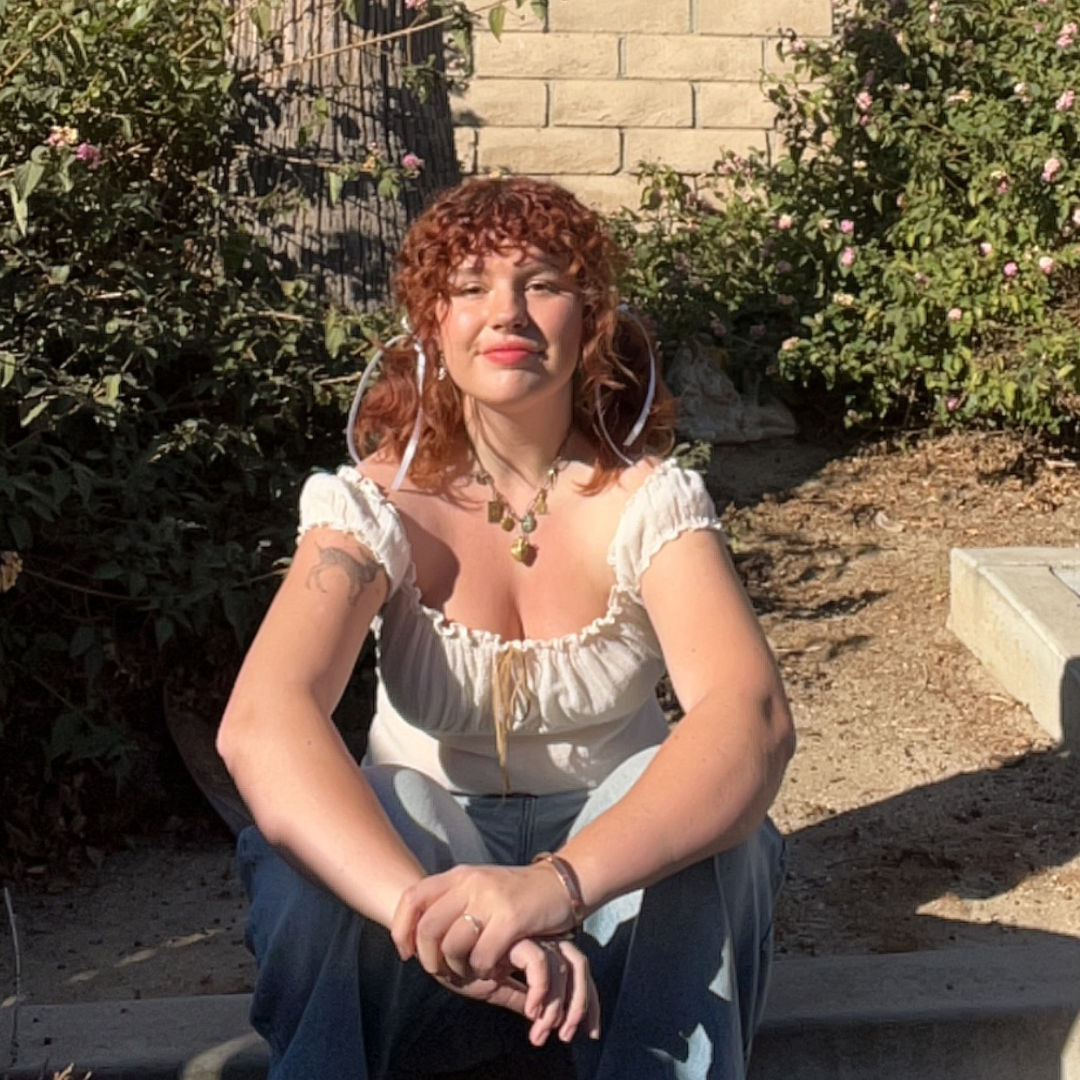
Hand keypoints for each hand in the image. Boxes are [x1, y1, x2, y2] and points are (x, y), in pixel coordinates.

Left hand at [392, 863, 574, 977]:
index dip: (401, 929)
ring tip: (472, 971)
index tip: (407, 953)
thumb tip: (414, 932)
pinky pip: (482, 956)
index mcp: (459, 875)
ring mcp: (491, 899)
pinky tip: (495, 968)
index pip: (412, 898)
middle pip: (428, 928)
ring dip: (459, 968)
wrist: (559, 885)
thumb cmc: (515, 895)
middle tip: (443, 972)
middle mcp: (471, 882)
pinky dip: (484, 970)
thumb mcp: (479, 889)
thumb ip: (450, 903)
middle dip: (429, 959)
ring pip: (452, 946)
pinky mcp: (512, 918)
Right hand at [434, 934, 599, 1044]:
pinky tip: (531, 1012)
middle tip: (571, 1036)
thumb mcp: (490, 985)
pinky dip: (541, 989)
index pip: (576, 971)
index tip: (588, 1031)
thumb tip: (536, 1017)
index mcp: (537, 947)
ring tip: (545, 1033)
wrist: (432, 933)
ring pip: (564, 966)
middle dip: (583, 1003)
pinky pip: (538, 962)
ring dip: (560, 1004)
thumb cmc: (458, 958)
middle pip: (579, 967)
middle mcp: (537, 939)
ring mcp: (527, 934)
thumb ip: (514, 994)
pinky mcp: (514, 934)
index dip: (586, 1002)